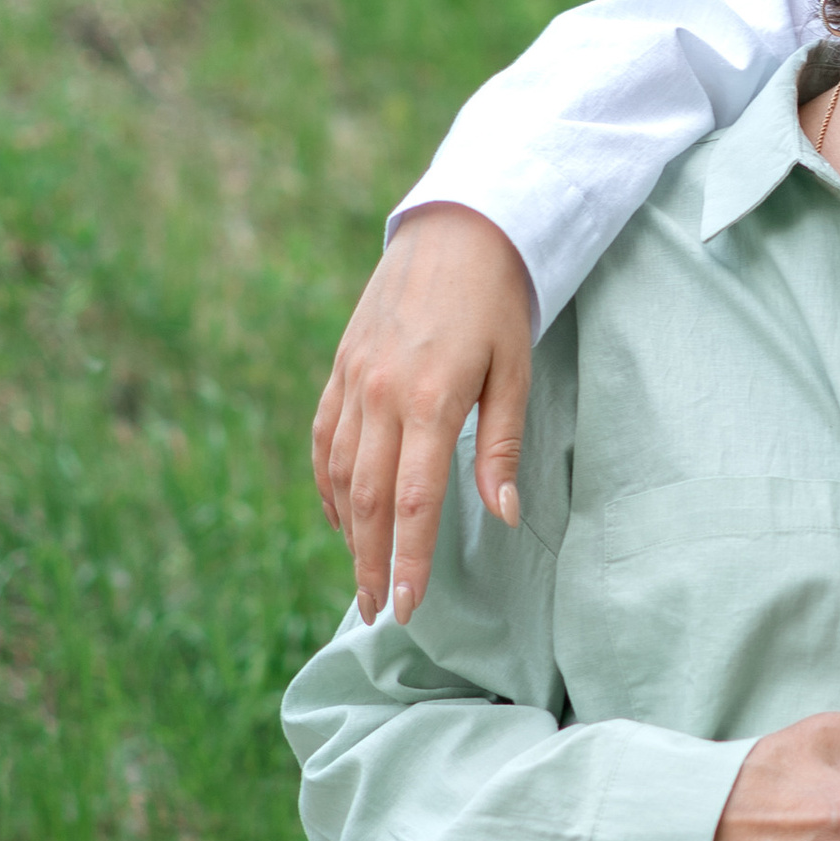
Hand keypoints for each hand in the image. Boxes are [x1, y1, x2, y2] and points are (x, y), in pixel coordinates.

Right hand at [311, 205, 534, 623]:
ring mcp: (353, 379)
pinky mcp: (340, 367)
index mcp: (429, 400)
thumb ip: (502, 446)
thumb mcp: (515, 371)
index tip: (408, 607)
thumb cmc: (497, 303)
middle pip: (364, 500)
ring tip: (361, 574)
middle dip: (369, 562)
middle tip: (376, 611)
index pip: (411, 502)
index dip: (409, 560)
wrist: (457, 229)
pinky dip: (327, 483)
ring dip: (345, 532)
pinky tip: (339, 516)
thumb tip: (503, 515)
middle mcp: (380, 394)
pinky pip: (324, 438)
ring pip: (337, 473)